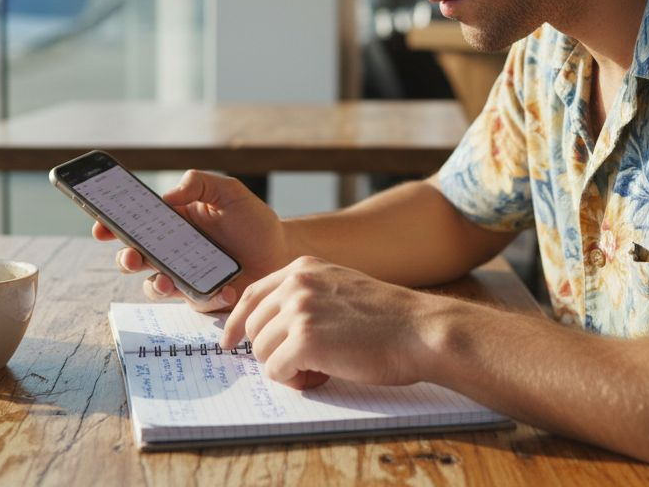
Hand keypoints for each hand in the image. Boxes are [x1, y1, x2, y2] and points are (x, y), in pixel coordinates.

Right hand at [92, 170, 294, 311]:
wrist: (283, 251)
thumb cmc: (254, 220)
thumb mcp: (229, 191)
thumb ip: (199, 183)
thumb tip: (167, 196)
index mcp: (172, 223)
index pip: (134, 224)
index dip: (111, 225)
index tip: (101, 226)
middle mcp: (172, 252)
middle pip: (136, 258)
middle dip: (126, 259)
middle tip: (132, 257)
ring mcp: (185, 277)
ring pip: (156, 286)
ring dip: (157, 284)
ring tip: (169, 280)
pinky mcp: (203, 299)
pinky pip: (194, 302)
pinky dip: (207, 297)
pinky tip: (226, 289)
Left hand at [220, 256, 432, 389]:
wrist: (420, 330)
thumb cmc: (388, 319)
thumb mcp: (340, 289)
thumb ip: (306, 297)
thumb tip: (271, 327)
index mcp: (304, 268)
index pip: (252, 294)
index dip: (235, 322)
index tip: (228, 341)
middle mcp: (296, 284)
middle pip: (252, 328)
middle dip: (271, 352)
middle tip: (305, 363)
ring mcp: (299, 310)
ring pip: (261, 352)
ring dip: (286, 368)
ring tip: (321, 367)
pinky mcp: (304, 340)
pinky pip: (276, 371)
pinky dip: (295, 380)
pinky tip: (322, 374)